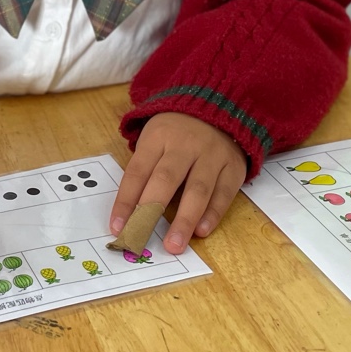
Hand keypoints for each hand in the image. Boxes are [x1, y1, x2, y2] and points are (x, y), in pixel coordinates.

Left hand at [110, 112, 247, 253]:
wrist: (216, 107)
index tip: (117, 228)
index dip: (126, 201)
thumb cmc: (175, 134)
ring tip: (174, 244)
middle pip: (166, 179)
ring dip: (185, 219)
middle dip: (152, 211)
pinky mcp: (233, 167)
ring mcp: (211, 155)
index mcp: (158, 137)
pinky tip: (202, 231)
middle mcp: (185, 145)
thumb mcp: (154, 140)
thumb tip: (129, 216)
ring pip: (197, 189)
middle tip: (142, 239)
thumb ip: (144, 172)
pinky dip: (213, 214)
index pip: (137, 172)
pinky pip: (223, 193)